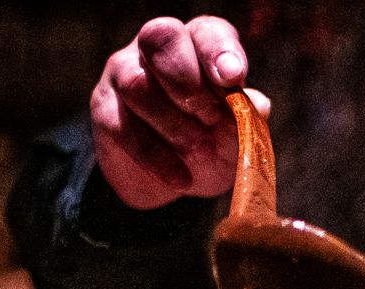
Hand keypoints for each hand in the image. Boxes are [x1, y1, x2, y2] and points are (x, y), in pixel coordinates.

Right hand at [89, 16, 272, 209]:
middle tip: (211, 117)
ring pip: (137, 82)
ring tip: (201, 150)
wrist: (177, 177)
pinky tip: (181, 178)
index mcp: (199, 46)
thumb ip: (247, 119)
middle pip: (160, 38)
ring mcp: (125, 74)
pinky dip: (155, 157)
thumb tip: (258, 106)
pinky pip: (122, 126)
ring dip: (173, 122)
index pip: (206, 32)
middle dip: (188, 81)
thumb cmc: (214, 142)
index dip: (219, 50)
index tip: (233, 77)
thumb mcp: (237, 135)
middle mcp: (157, 50)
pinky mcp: (106, 110)